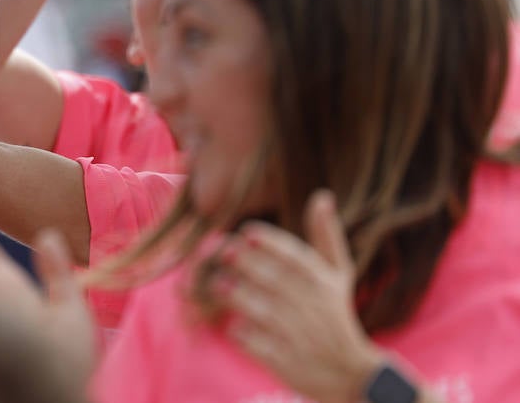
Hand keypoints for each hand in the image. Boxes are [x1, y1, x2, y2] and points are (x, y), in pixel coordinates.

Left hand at [217, 191, 384, 402]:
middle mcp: (310, 306)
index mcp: (321, 282)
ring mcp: (296, 334)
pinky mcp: (283, 361)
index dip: (269, 242)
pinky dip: (242, 333)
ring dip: (236, 295)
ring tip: (220, 284)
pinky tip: (233, 324)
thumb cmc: (335, 313)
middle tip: (223, 252)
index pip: (294, 256)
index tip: (247, 232)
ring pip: (259, 309)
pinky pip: (255, 343)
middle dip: (244, 263)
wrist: (348, 372)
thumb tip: (322, 195)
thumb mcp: (338, 274)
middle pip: (271, 279)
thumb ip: (326, 236)